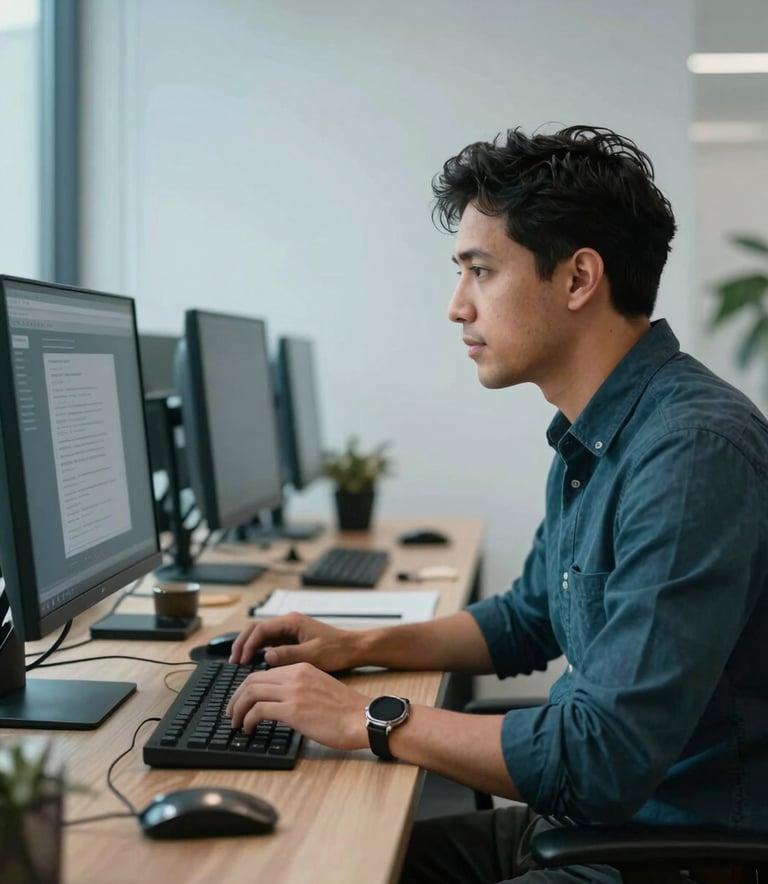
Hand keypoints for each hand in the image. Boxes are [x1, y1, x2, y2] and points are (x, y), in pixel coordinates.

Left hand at [226, 662, 369, 750]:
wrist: (364, 718)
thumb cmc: (347, 711)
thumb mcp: (320, 688)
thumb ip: (300, 689)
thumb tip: (282, 703)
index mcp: (302, 668)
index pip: (265, 672)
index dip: (248, 687)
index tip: (243, 701)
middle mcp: (295, 675)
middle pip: (252, 680)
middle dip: (237, 697)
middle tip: (232, 713)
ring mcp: (293, 691)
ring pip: (251, 693)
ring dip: (238, 709)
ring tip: (236, 723)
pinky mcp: (292, 710)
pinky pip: (258, 711)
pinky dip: (248, 720)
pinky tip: (249, 729)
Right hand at [229, 612, 363, 671]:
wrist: (354, 648)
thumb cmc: (337, 650)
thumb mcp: (313, 654)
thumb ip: (289, 654)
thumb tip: (266, 656)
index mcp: (292, 622)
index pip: (261, 629)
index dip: (247, 644)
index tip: (240, 660)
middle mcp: (288, 623)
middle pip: (256, 629)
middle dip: (242, 643)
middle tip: (234, 661)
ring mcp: (289, 630)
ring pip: (261, 635)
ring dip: (249, 646)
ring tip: (239, 663)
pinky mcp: (292, 639)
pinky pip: (270, 642)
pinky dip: (258, 650)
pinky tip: (254, 663)